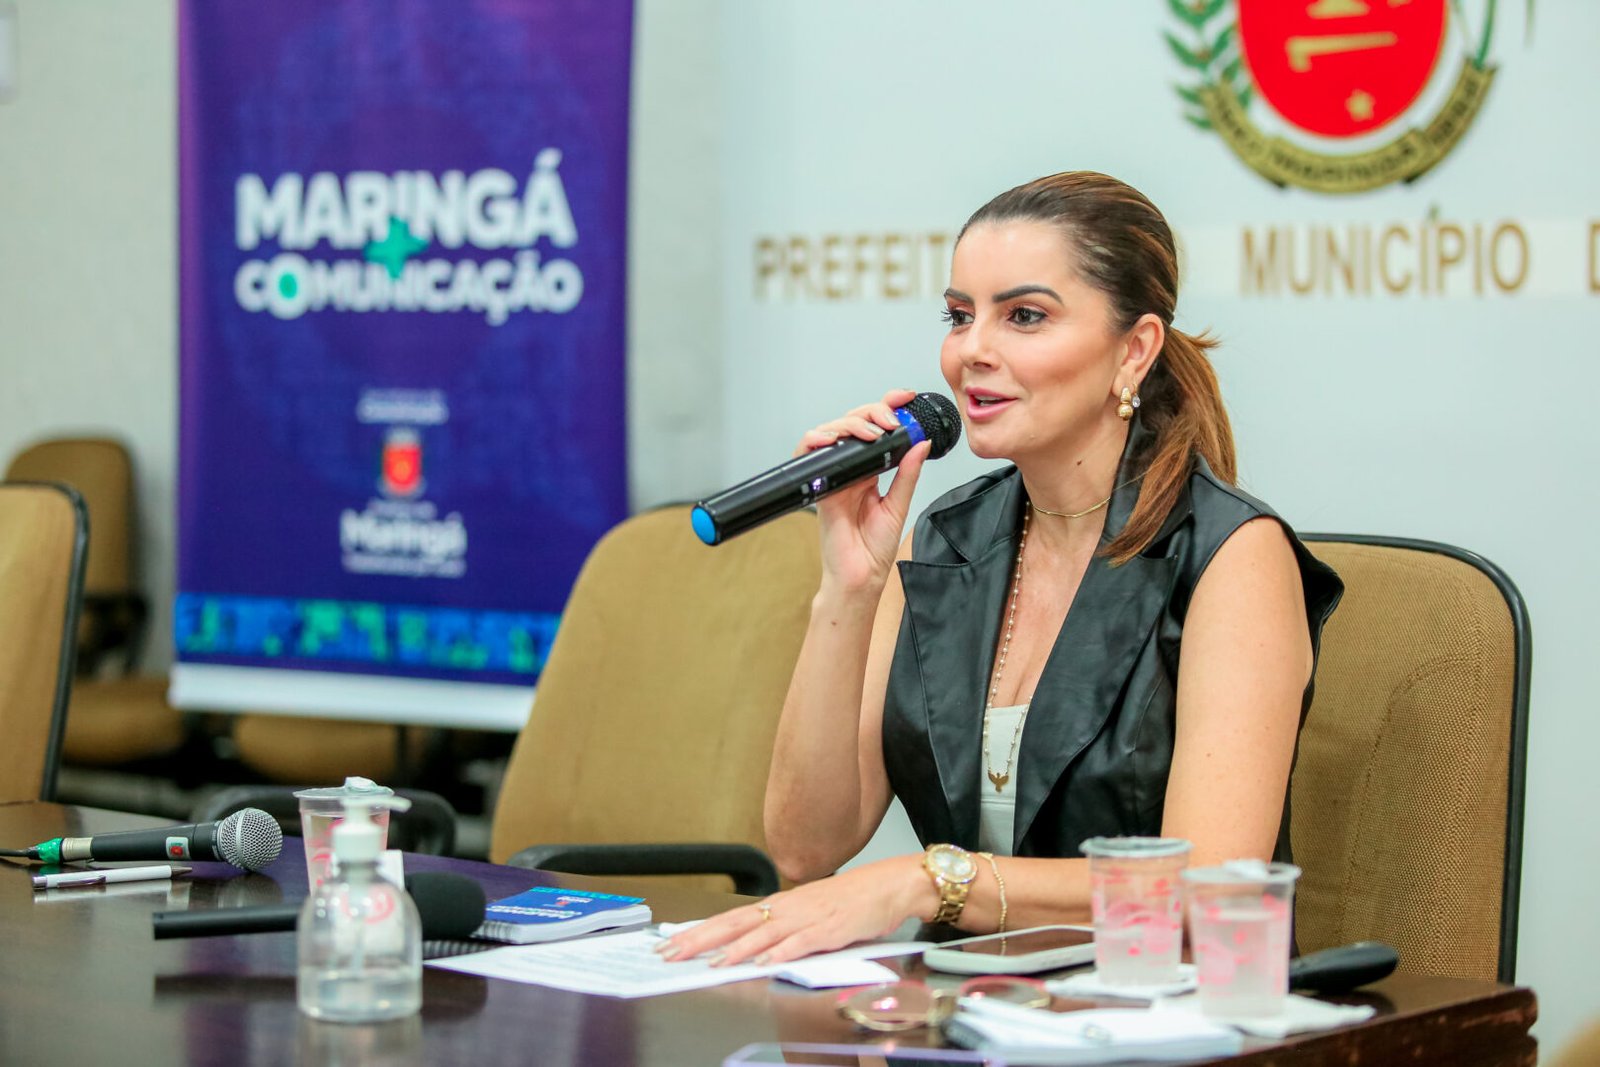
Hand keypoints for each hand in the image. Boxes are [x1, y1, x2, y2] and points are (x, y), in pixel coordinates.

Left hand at [654, 856, 932, 967]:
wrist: (888, 885)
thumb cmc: (851, 900)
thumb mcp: (808, 912)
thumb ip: (780, 929)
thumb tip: (750, 946)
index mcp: (779, 905)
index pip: (730, 919)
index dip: (699, 931)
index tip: (671, 942)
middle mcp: (787, 908)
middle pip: (736, 923)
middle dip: (701, 939)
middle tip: (672, 952)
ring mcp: (807, 918)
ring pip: (763, 933)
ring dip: (736, 948)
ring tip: (711, 961)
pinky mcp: (829, 930)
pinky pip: (801, 942)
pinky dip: (781, 952)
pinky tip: (765, 961)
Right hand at [793, 389, 930, 592]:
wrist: (859, 577)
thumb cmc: (874, 549)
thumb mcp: (899, 505)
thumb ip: (907, 474)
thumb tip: (922, 444)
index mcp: (868, 471)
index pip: (874, 429)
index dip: (886, 407)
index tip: (905, 398)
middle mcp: (849, 470)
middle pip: (852, 424)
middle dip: (872, 411)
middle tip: (891, 418)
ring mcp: (831, 476)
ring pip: (831, 432)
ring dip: (850, 424)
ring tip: (872, 432)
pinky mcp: (818, 487)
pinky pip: (807, 454)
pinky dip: (815, 440)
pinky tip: (832, 439)